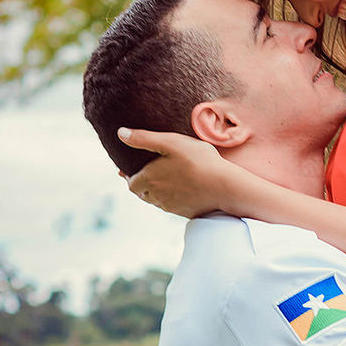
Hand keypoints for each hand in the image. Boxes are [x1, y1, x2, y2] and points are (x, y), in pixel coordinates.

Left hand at [120, 128, 244, 217]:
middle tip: (147, 174)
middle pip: (142, 194)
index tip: (132, 170)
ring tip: (163, 180)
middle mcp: (156, 196)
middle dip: (141, 185)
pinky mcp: (185, 212)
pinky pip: (172, 206)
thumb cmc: (198, 161)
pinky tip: (181, 189)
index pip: (131, 183)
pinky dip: (171, 198)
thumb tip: (120, 133)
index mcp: (148, 180)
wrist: (225, 187)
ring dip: (155, 192)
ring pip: (156, 201)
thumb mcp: (171, 142)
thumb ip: (144, 138)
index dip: (130, 176)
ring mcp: (171, 206)